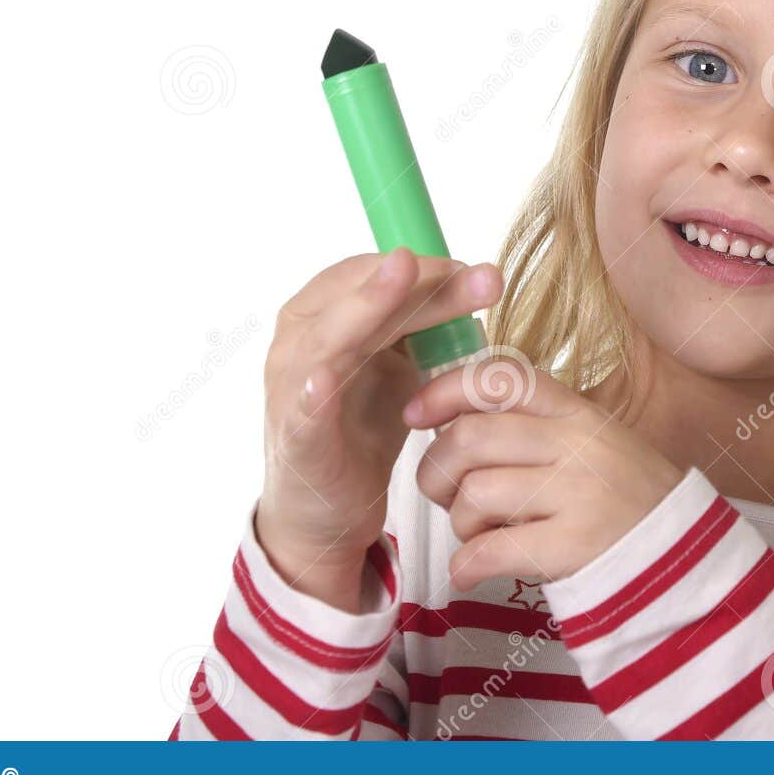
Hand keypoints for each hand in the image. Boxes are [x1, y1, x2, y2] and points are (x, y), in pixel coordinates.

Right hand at [257, 246, 501, 604]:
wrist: (328, 508)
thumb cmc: (361, 424)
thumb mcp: (399, 365)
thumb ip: (425, 324)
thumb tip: (478, 280)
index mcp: (323, 313)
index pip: (371, 273)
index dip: (425, 266)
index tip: (477, 270)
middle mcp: (300, 339)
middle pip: (361, 295)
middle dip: (422, 282)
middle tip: (482, 276)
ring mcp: (292, 385)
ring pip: (330, 335)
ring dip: (369, 305)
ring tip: (400, 274)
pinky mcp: (296, 435)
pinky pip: (303, 409)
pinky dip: (313, 392)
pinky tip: (325, 378)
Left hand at [403, 359, 685, 591]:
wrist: (681, 557)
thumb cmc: (622, 499)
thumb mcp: (590, 442)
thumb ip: (530, 425)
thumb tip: (445, 419)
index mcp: (576, 413)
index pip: (501, 378)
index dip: (445, 390)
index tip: (414, 413)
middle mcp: (577, 445)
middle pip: (471, 437)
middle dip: (437, 470)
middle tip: (443, 493)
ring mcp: (579, 494)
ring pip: (475, 494)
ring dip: (459, 522)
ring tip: (477, 534)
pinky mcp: (575, 546)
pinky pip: (491, 550)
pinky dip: (466, 565)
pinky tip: (471, 570)